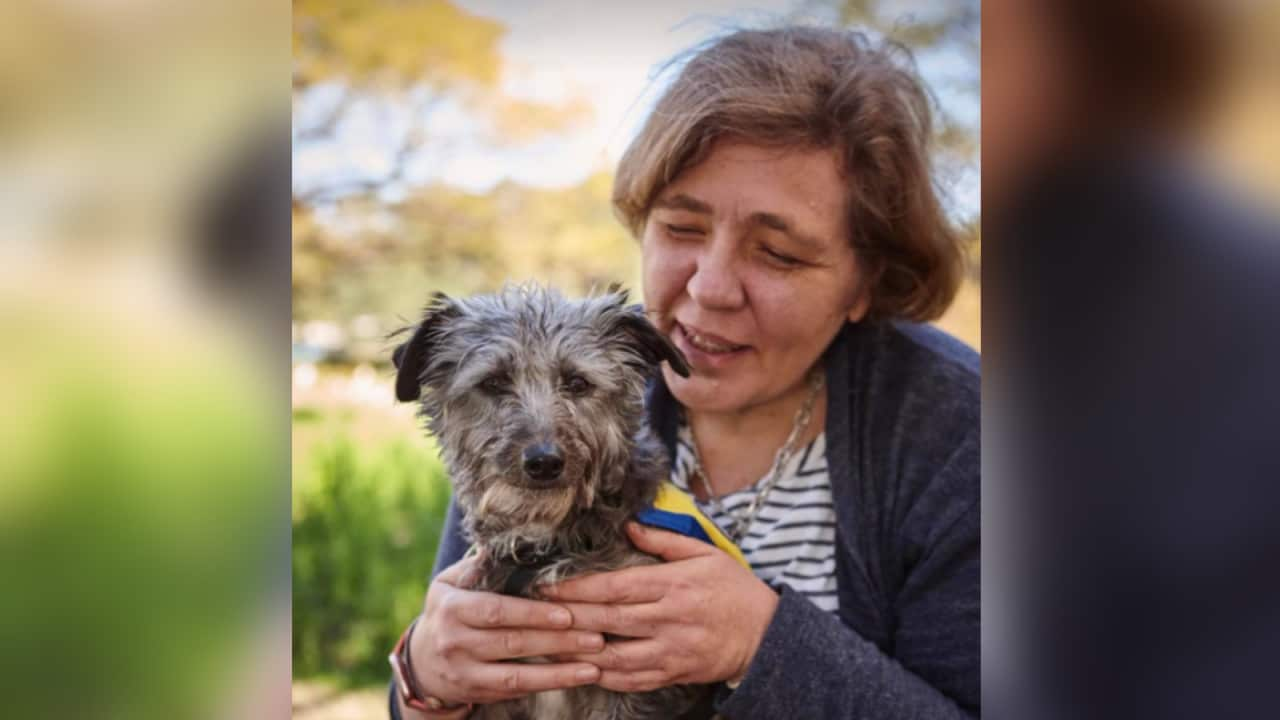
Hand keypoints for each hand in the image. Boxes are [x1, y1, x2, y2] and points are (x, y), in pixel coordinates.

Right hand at [408, 553, 603, 706]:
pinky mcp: (476, 693)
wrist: (422, 662)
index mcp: (451, 607)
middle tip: (595, 636)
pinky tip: (577, 678)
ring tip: (594, 663)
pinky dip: (548, 685)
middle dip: (557, 640)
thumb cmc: (449, 609)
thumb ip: (479, 566)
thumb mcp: (451, 582)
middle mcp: (454, 642)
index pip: (495, 610)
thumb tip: (510, 540)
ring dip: (559, 671)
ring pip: (516, 674)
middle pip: (512, 642)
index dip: (531, 613)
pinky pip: (516, 691)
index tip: (566, 613)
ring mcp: (464, 672)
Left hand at [541, 522, 778, 692]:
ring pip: (614, 655)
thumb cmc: (734, 589)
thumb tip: (630, 525)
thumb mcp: (705, 554)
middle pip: (607, 620)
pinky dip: (604, 676)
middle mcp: (668, 619)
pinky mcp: (674, 673)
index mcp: (672, 585)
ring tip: (549, 645)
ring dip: (578, 652)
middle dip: (568, 617)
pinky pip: (632, 680)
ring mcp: (670, 650)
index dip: (578, 587)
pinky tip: (583, 670)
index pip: (615, 586)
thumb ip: (665, 541)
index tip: (548, 585)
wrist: (766, 634)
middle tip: (535, 614)